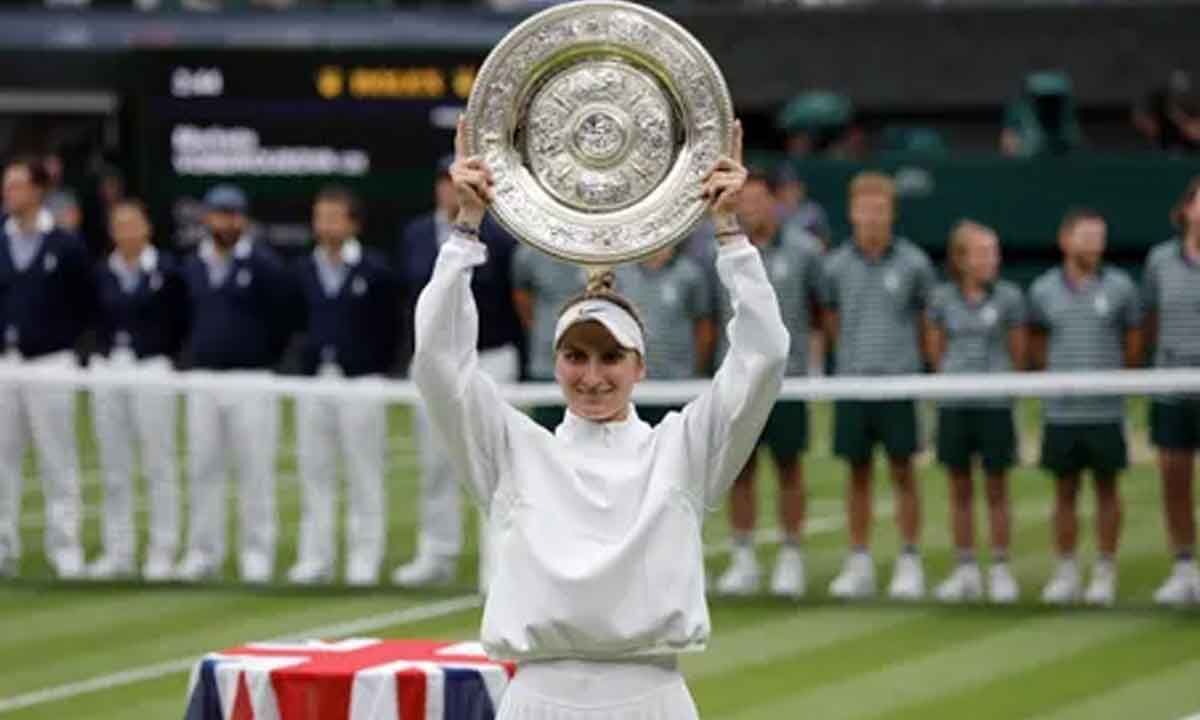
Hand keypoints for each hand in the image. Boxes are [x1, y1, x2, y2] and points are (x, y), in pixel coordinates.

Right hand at [451, 115, 494, 230]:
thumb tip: (486, 177)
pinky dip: (483, 190)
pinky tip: (478, 196)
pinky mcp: (457, 179)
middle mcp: (457, 165)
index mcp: (464, 164)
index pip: (462, 143)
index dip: (462, 129)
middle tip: (486, 188)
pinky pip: (479, 180)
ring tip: (481, 193)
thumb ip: (483, 173)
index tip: (463, 116)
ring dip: (485, 185)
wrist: (471, 213)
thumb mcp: (485, 182)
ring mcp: (455, 171)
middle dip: (488, 175)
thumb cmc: (479, 198)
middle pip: (480, 161)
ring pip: (481, 172)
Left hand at [701, 119, 745, 227]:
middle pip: (719, 160)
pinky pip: (715, 184)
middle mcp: (741, 171)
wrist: (724, 220)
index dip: (736, 135)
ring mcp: (741, 178)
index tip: (737, 121)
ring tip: (713, 199)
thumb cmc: (717, 204)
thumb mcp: (712, 188)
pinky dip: (711, 195)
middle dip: (708, 175)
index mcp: (735, 169)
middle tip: (706, 191)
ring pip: (714, 175)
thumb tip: (702, 177)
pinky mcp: (737, 185)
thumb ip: (711, 178)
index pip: (735, 148)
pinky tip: (717, 202)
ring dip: (708, 189)